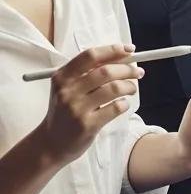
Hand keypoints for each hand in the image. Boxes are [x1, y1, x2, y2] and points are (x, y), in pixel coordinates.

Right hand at [35, 44, 143, 166]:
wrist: (51, 143)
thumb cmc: (65, 111)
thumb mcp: (68, 88)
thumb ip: (89, 72)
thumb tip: (122, 57)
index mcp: (62, 77)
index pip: (91, 56)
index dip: (113, 50)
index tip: (129, 50)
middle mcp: (67, 91)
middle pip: (106, 71)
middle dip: (127, 69)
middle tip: (137, 72)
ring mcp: (77, 109)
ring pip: (114, 88)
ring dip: (129, 86)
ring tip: (131, 88)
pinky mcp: (87, 125)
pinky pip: (116, 107)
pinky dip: (125, 103)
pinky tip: (122, 104)